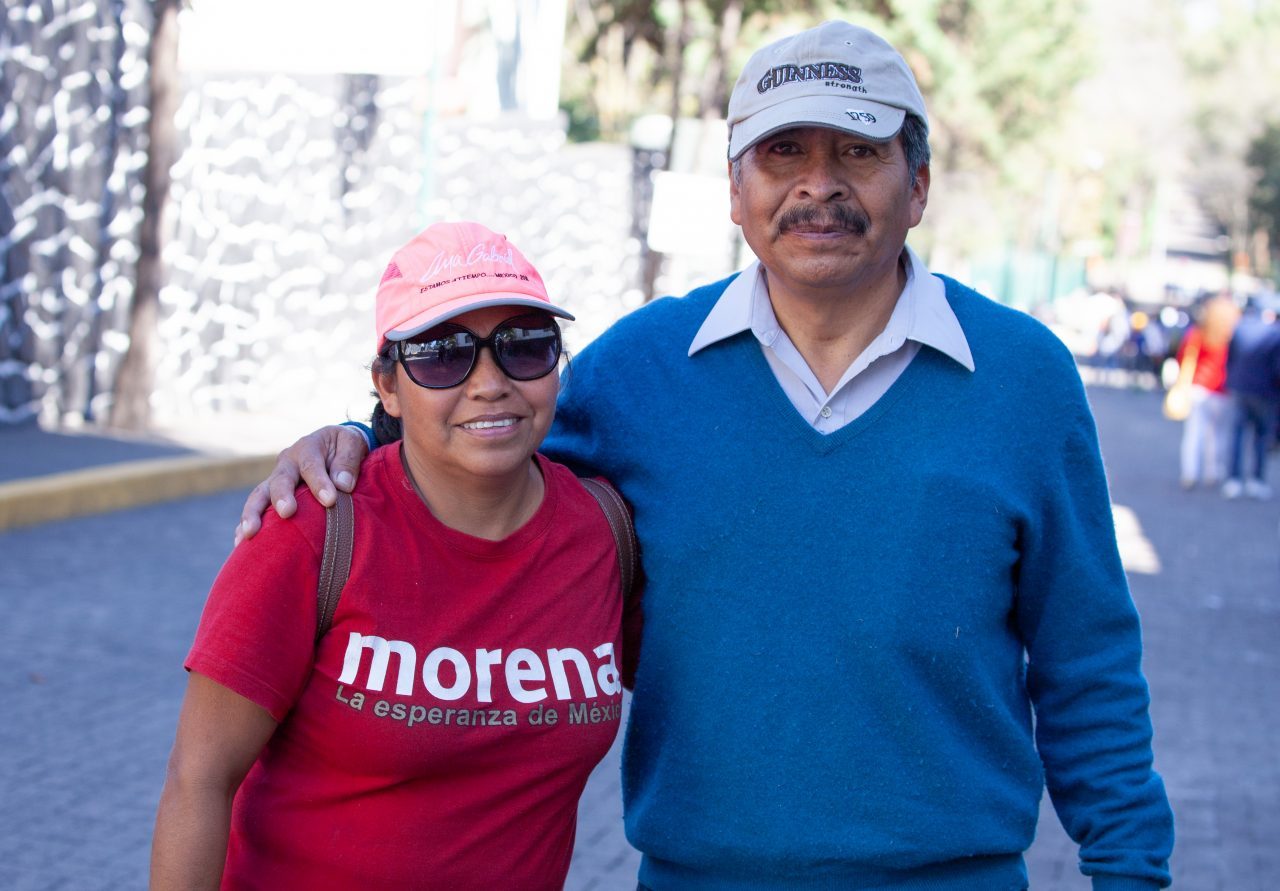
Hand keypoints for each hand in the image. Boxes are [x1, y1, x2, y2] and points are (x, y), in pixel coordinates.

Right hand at [235, 425, 369, 544]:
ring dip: (253, 513)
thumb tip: (343, 484)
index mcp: (307, 447)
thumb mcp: (352, 443)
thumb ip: (349, 460)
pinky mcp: (271, 496)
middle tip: (287, 512)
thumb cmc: (345, 447)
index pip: (311, 465)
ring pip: (259, 495)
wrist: (335, 447)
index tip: (330, 500)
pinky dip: (246, 524)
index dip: (319, 482)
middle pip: (279, 480)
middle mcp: (287, 463)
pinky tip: (241, 542)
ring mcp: (276, 480)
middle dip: (282, 496)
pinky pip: (256, 509)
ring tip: (250, 533)